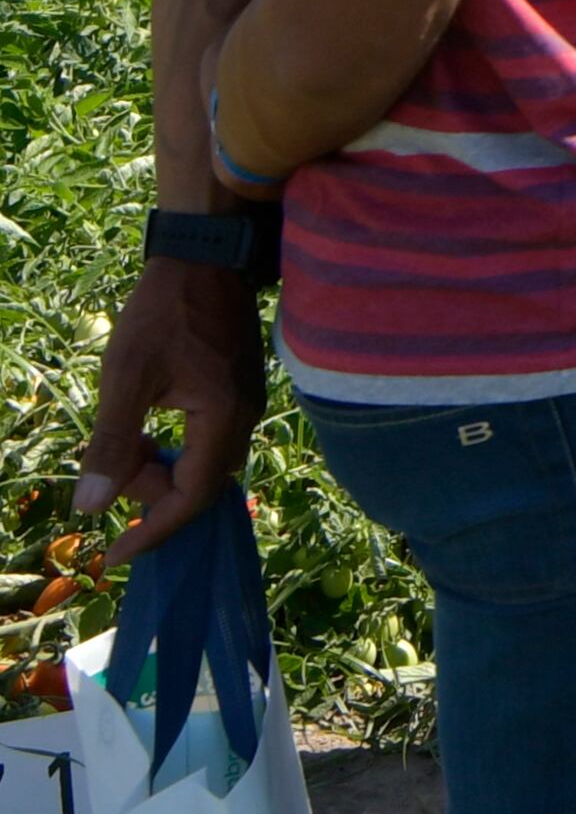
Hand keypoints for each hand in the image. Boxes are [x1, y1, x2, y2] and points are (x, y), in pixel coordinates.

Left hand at [78, 259, 265, 558]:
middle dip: (153, 495)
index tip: (114, 555)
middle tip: (111, 473)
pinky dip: (177, 451)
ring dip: (164, 471)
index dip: (153, 531)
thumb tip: (90, 508)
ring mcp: (247, 404)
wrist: (204, 258)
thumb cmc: (162, 313)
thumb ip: (112, 443)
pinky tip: (150, 427)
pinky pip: (211, 441)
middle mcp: (245, 418)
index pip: (191, 498)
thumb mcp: (126, 377)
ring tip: (128, 446)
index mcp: (222, 419)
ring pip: (206, 465)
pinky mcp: (240, 391)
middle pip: (201, 486)